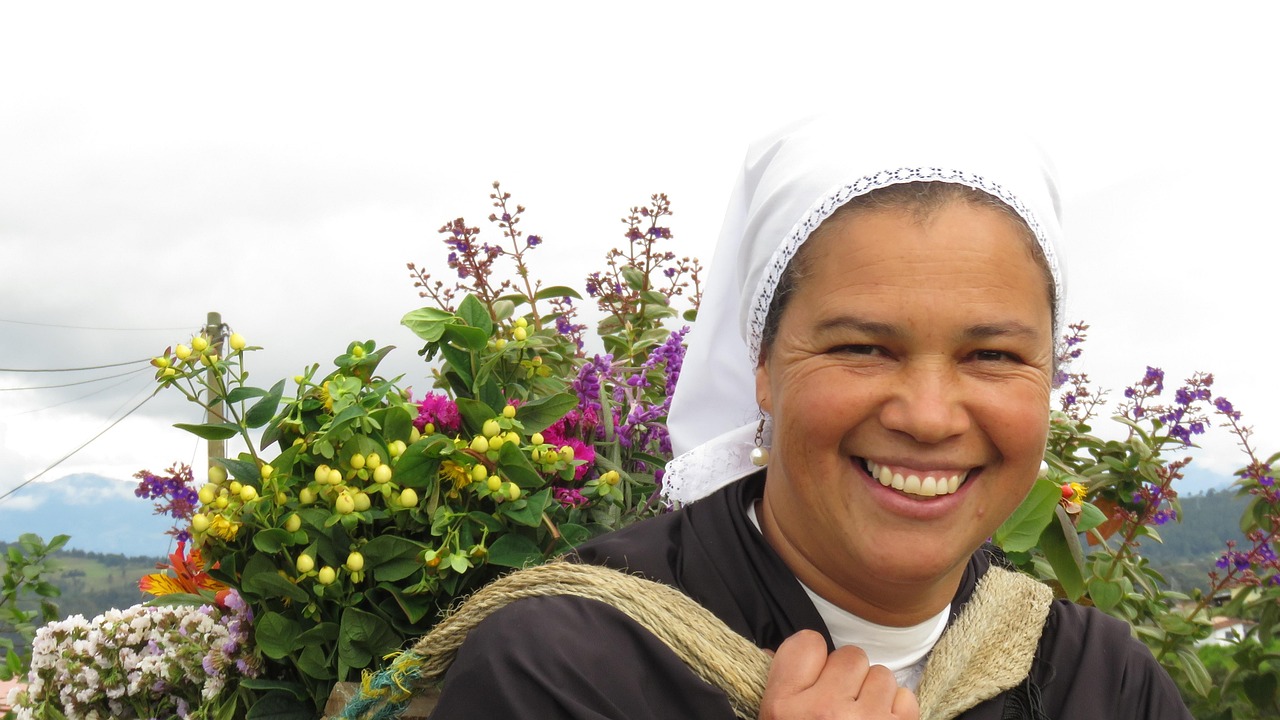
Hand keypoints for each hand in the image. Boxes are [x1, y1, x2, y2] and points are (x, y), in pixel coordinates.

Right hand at [758, 630, 918, 719]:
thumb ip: (779, 683)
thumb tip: (773, 651)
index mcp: (784, 706)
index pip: (807, 642)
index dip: (812, 659)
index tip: (812, 680)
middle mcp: (824, 711)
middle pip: (850, 655)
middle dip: (849, 677)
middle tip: (840, 706)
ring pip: (881, 674)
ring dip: (875, 694)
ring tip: (862, 718)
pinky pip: (906, 697)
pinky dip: (897, 712)